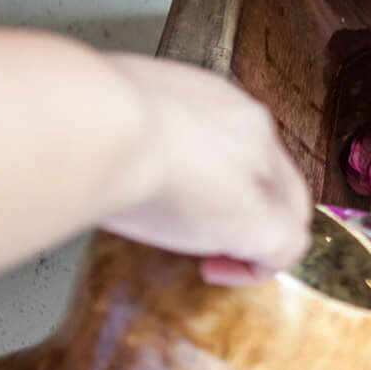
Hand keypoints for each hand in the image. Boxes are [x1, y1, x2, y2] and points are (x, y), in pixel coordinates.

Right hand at [95, 54, 311, 283]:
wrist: (98, 126)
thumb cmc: (82, 118)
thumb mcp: (110, 112)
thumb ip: (130, 132)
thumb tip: (111, 153)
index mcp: (212, 98)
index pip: (237, 142)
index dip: (220, 176)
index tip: (184, 194)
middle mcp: (249, 128)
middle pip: (273, 178)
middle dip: (243, 210)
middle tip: (200, 234)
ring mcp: (264, 174)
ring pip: (287, 212)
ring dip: (252, 241)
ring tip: (208, 258)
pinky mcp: (264, 220)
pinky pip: (285, 251)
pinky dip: (254, 269)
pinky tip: (214, 271)